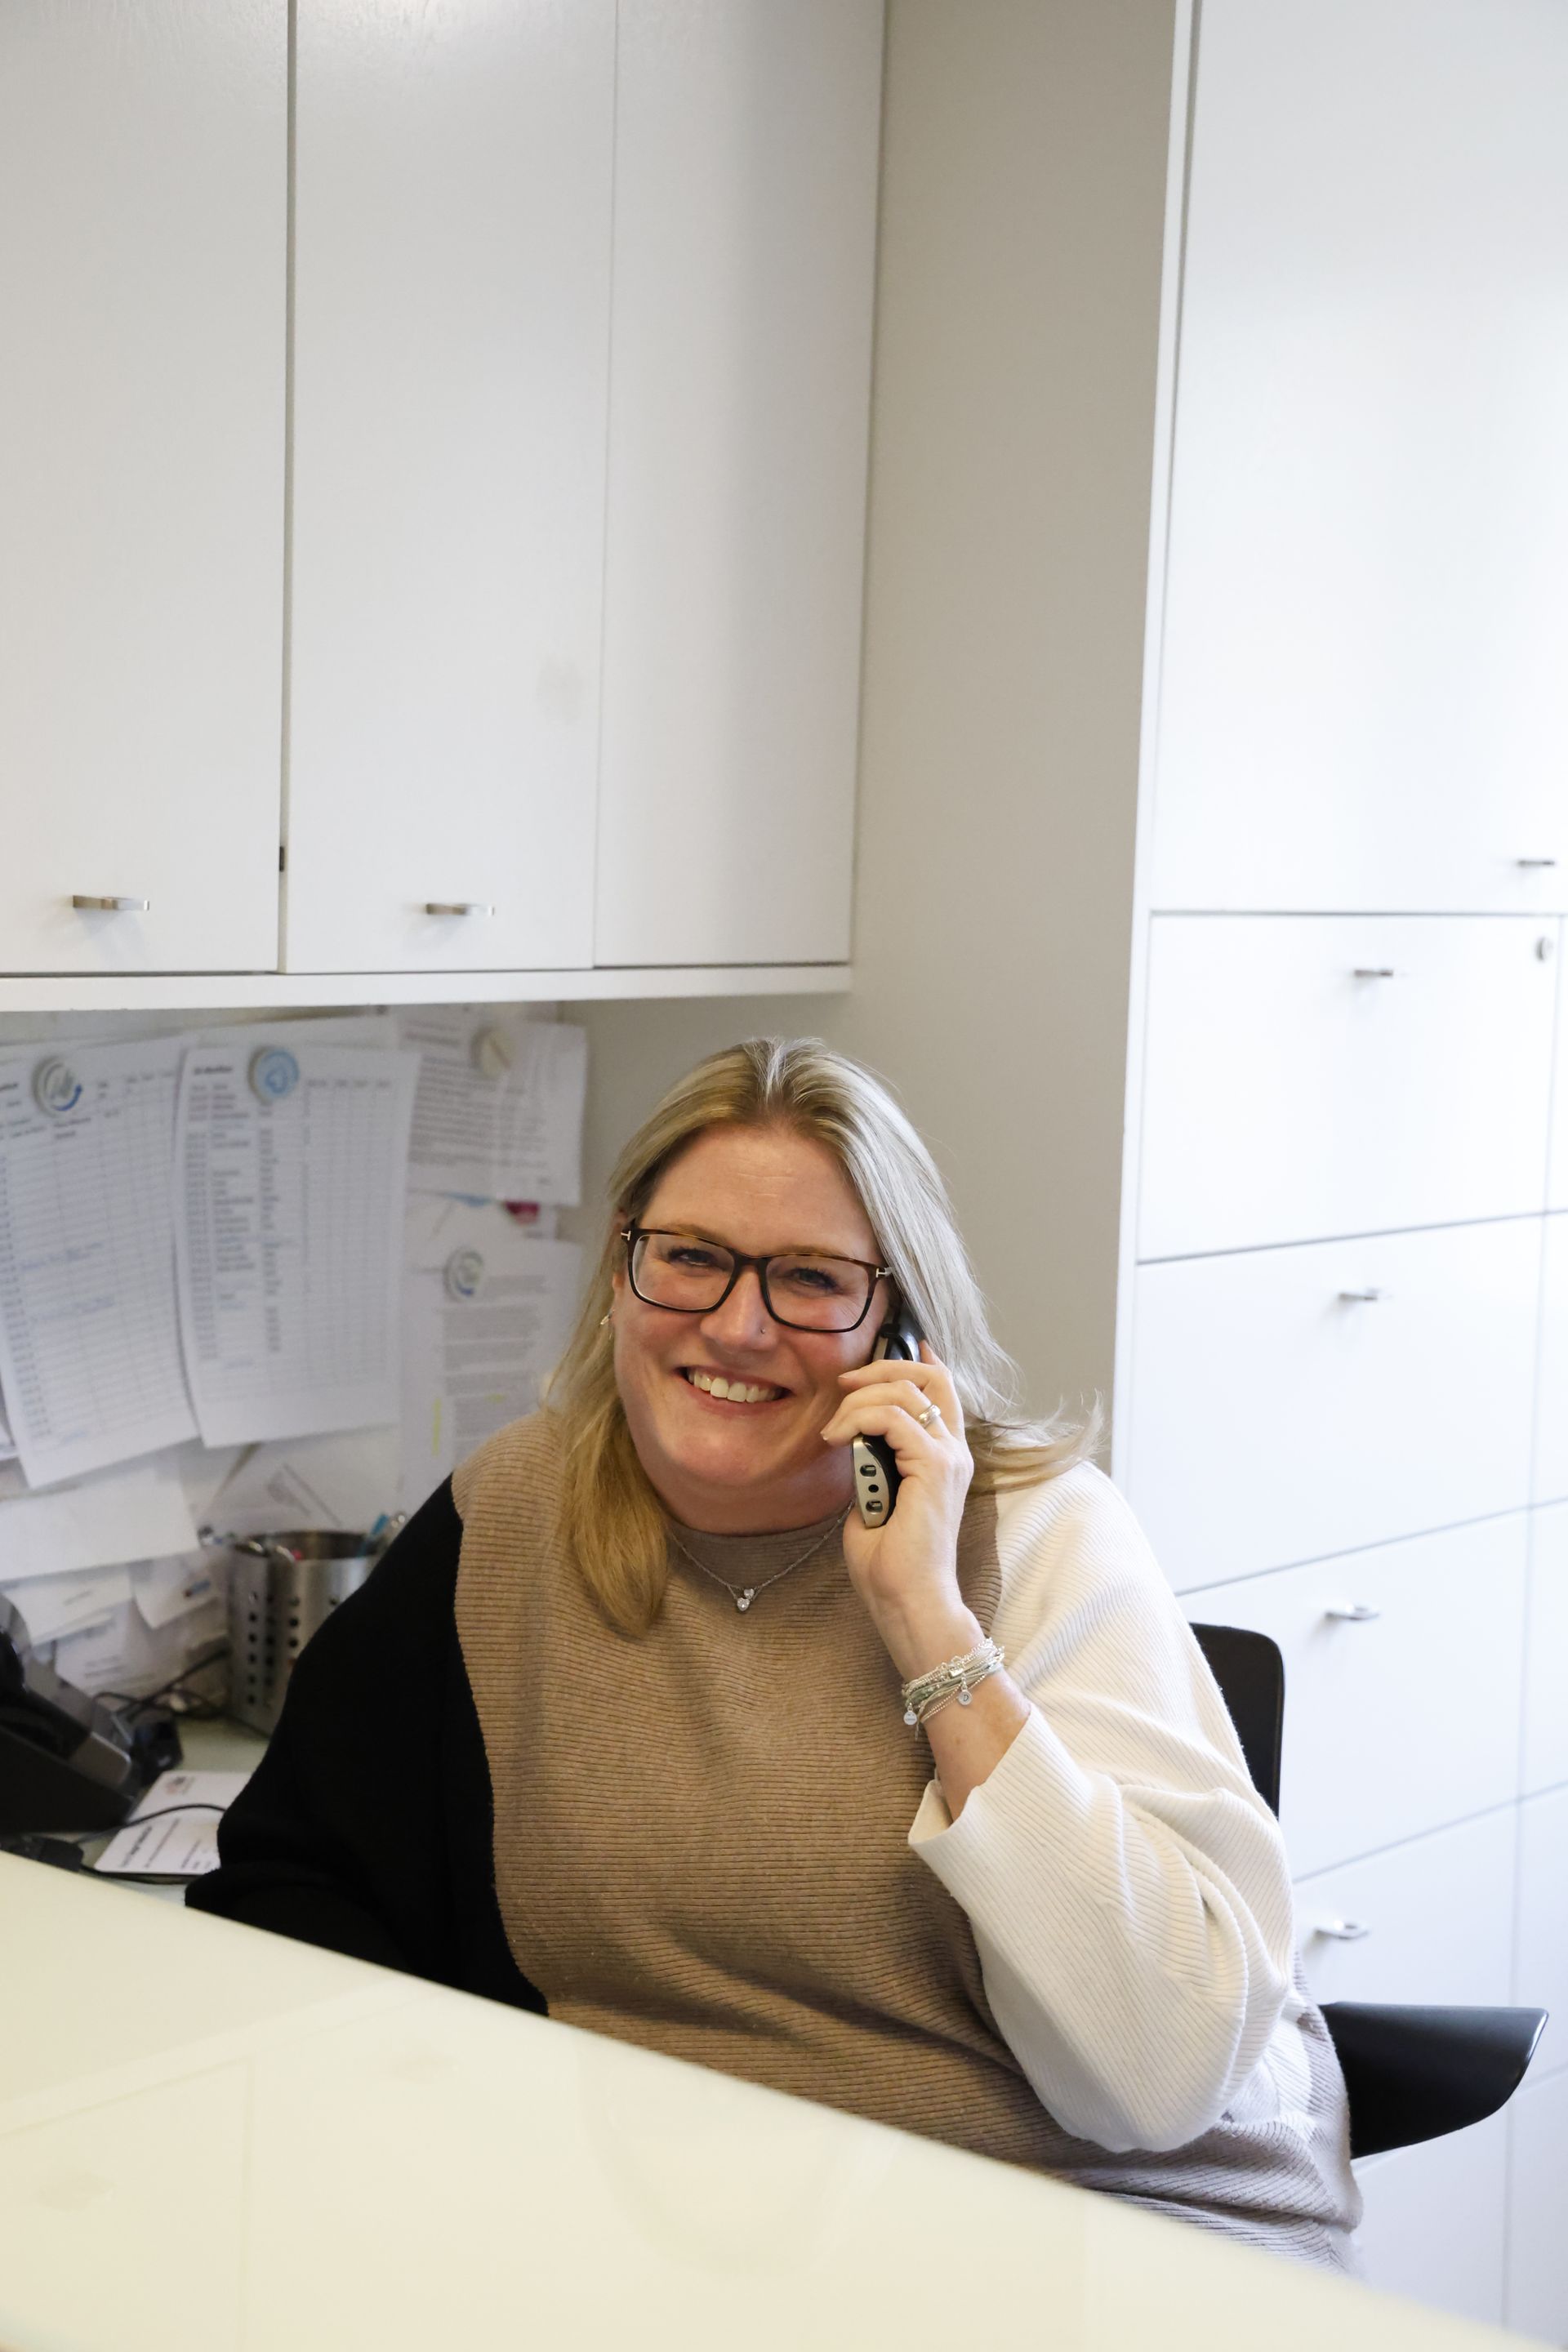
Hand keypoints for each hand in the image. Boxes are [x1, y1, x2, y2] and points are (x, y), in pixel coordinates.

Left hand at [818, 1343, 979, 1679]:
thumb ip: (875, 1465)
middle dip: (884, 1366)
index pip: (943, 1391)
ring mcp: (947, 1458)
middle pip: (932, 1376)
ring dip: (860, 1399)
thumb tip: (855, 1442)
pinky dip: (858, 1419)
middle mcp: (954, 1452)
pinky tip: (837, 1440)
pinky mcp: (933, 1468)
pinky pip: (892, 1418)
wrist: (907, 1600)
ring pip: (906, 1391)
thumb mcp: (876, 1499)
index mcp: (945, 1458)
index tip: (897, 1344)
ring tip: (833, 1430)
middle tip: (845, 1382)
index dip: (919, 1361)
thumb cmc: (889, 1563)